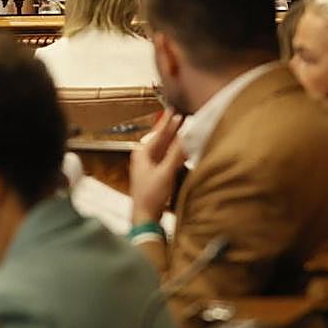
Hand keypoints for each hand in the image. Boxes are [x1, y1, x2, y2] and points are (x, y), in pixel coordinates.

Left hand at [129, 110, 186, 224]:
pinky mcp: (155, 174)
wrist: (145, 216)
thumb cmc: (150, 195)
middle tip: (181, 117)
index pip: (159, 134)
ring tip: (184, 130)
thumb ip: (176, 154)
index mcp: (142, 153)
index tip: (176, 111)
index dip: (169, 123)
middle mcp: (144, 157)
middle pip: (161, 140)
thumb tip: (185, 137)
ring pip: (164, 149)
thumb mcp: (165, 173)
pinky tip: (183, 151)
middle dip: (172, 130)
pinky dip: (175, 153)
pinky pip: (166, 158)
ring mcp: (148, 166)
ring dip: (175, 141)